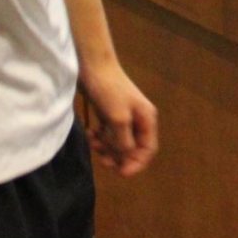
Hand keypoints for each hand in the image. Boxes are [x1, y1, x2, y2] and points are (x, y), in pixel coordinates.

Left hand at [80, 59, 158, 177]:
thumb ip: (124, 142)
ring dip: (106, 148)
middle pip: (132, 148)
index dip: (136, 164)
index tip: (120, 172)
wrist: (92, 65)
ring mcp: (123, 116)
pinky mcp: (110, 113)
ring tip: (93, 143)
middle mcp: (137, 119)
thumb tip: (127, 158)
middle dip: (118, 157)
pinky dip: (100, 138)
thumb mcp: (118, 119)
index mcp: (146, 119)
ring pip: (118, 142)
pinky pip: (108, 134)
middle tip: (102, 160)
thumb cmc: (109, 90)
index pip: (148, 150)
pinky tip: (89, 133)